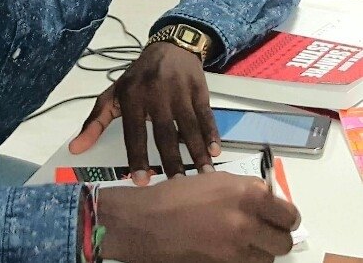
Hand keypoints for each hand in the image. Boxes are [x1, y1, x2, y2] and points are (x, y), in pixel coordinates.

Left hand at [69, 41, 220, 183]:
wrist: (170, 48)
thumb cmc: (138, 77)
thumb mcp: (114, 94)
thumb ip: (95, 122)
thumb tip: (75, 149)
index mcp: (132, 96)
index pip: (134, 131)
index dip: (137, 156)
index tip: (142, 182)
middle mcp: (156, 93)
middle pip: (164, 131)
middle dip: (171, 159)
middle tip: (178, 185)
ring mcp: (179, 91)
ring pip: (188, 125)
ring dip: (197, 151)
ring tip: (203, 176)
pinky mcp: (199, 89)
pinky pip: (206, 114)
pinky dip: (211, 133)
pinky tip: (215, 152)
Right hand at [98, 172, 300, 262]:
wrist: (148, 220)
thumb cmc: (178, 194)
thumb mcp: (215, 180)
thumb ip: (244, 190)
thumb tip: (265, 200)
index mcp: (247, 193)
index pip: (288, 212)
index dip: (284, 215)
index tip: (277, 215)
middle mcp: (248, 221)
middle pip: (284, 240)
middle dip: (276, 236)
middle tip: (262, 230)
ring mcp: (238, 249)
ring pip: (268, 258)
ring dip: (260, 250)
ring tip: (241, 240)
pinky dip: (244, 259)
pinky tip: (227, 249)